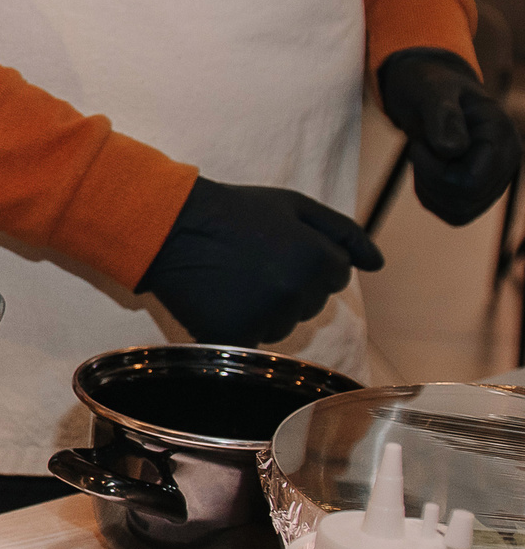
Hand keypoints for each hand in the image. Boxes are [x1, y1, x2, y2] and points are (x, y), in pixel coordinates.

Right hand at [137, 178, 380, 345]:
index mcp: (317, 259)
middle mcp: (297, 292)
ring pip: (284, 325)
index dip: (310, 259)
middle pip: (312, 303)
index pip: (338, 275)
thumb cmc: (234, 211)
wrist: (169, 226)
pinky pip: (253, 342)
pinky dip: (240, 327)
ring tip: (236, 280)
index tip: (280, 247)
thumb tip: (378, 264)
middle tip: (254, 262)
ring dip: (267, 310)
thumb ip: (344, 232)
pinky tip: (223, 302)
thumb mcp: (295, 205)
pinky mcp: (234, 336)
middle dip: (291, 285)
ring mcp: (265, 317)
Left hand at [378, 47, 519, 225]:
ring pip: (458, 211)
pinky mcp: (480, 193)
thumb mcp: (432, 91)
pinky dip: (431, 197)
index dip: (434, 170)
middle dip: (430, 178)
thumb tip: (452, 150)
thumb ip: (443, 117)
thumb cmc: (431, 87)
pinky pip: (453, 214)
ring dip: (429, 188)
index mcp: (502, 136)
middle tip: (420, 149)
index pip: (470, 181)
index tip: (420, 143)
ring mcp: (496, 181)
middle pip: (463, 200)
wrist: (431, 92)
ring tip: (426, 156)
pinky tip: (428, 171)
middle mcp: (507, 163)